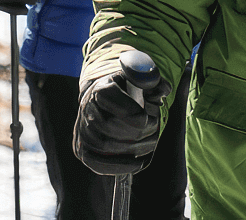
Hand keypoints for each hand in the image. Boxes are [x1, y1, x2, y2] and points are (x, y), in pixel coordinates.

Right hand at [73, 60, 169, 175]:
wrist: (105, 101)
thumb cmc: (127, 91)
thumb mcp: (140, 79)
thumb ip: (151, 80)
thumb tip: (162, 89)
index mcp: (100, 88)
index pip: (107, 97)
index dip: (128, 110)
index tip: (146, 117)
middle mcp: (87, 109)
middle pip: (108, 125)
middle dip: (137, 130)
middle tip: (155, 128)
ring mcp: (82, 131)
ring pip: (105, 145)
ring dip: (133, 148)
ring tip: (151, 142)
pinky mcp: (83, 149)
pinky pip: (97, 163)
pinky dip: (119, 166)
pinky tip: (137, 163)